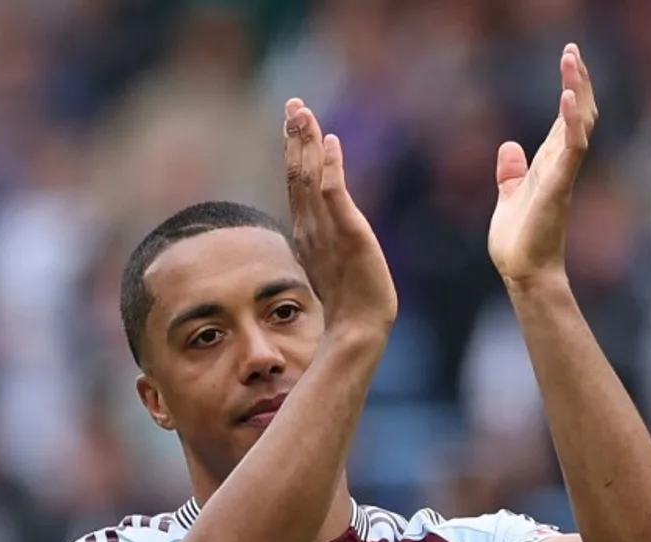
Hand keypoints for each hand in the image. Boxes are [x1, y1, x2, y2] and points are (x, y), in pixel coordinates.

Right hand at [284, 99, 397, 335]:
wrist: (357, 329)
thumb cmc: (349, 304)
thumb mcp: (332, 266)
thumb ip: (324, 244)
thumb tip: (316, 235)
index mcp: (307, 233)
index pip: (298, 185)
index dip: (295, 152)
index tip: (293, 123)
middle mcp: (311, 228)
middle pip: (299, 175)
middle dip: (296, 138)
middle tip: (294, 104)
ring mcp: (327, 231)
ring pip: (311, 178)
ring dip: (308, 143)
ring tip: (304, 113)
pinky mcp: (349, 235)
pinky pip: (335, 195)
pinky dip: (332, 167)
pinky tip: (332, 142)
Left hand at [488, 44, 597, 287]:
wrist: (522, 273)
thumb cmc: (518, 243)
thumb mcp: (509, 197)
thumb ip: (511, 172)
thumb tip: (509, 146)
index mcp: (549, 166)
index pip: (565, 120)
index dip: (569, 90)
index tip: (569, 59)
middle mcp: (560, 166)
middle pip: (578, 115)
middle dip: (577, 81)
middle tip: (572, 50)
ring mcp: (562, 175)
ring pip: (579, 125)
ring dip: (577, 91)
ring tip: (572, 60)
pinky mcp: (558, 187)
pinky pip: (572, 150)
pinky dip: (572, 122)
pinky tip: (568, 98)